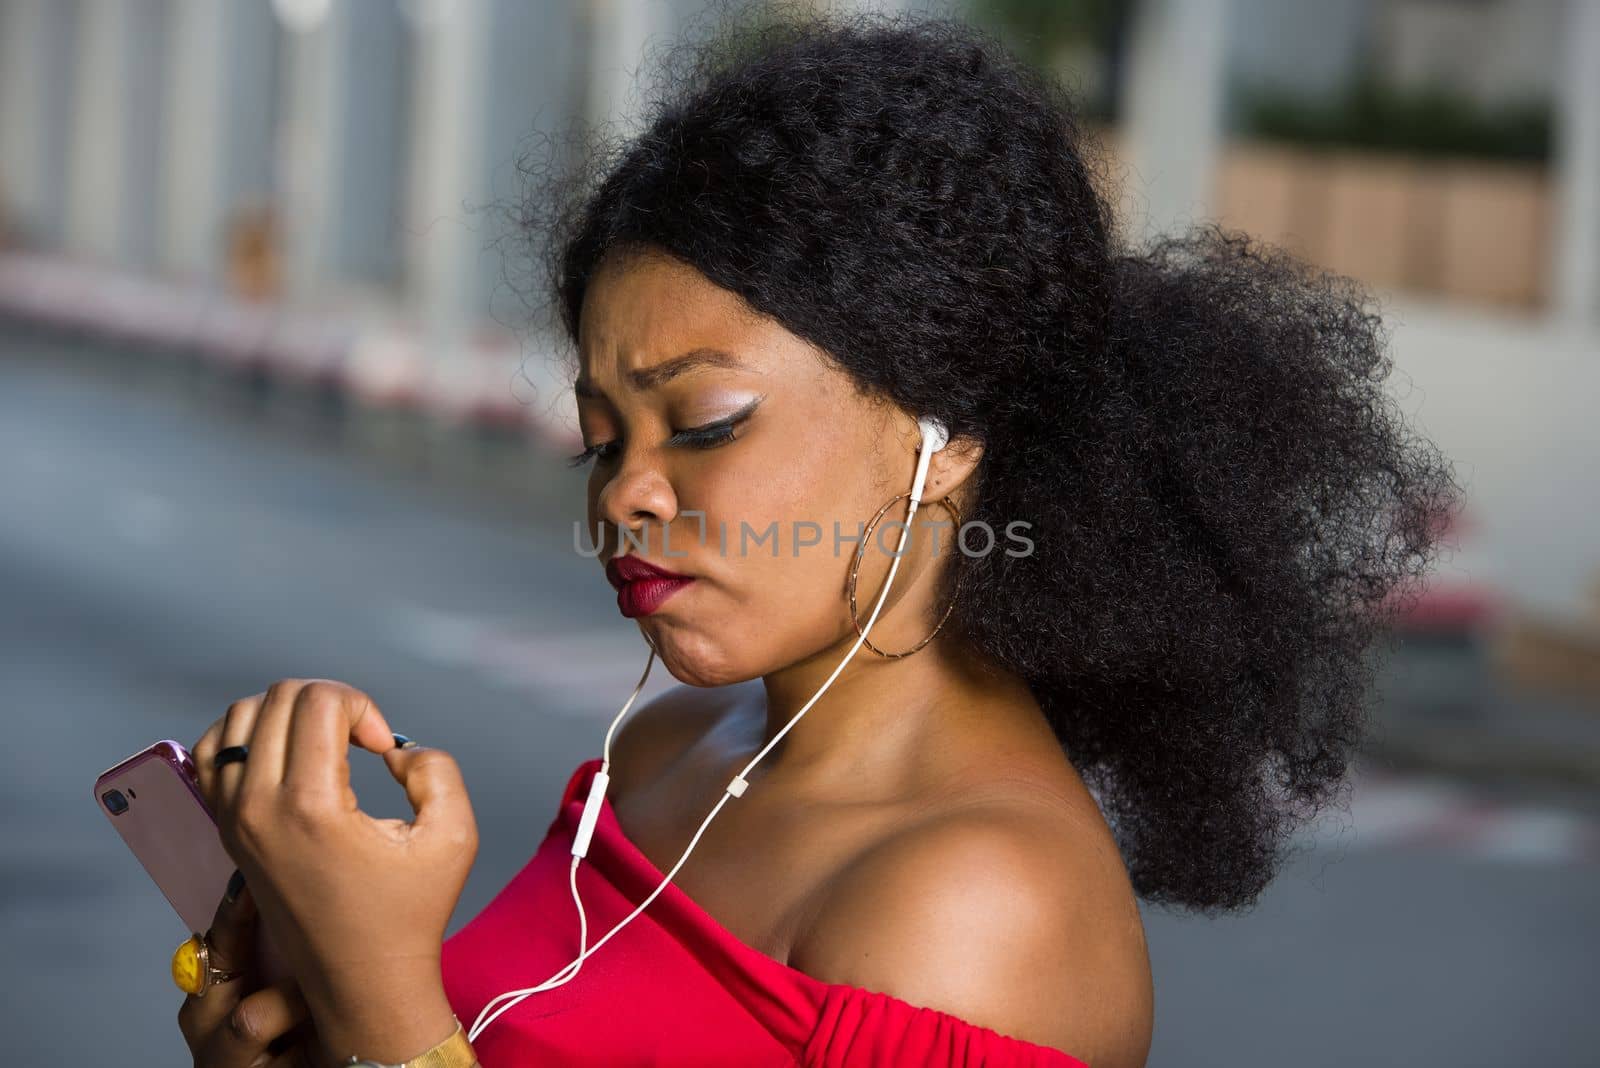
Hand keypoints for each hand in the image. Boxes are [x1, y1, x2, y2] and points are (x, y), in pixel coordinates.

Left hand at [191, 679, 477, 1060]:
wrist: (360, 978)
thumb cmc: (408, 912)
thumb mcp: (454, 836)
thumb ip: (435, 770)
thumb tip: (393, 748)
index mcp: (309, 806)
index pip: (318, 700)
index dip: (364, 706)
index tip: (383, 747)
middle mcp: (258, 808)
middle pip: (280, 697)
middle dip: (332, 701)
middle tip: (362, 741)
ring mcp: (233, 819)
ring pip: (241, 715)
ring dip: (290, 713)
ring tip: (327, 744)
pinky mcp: (225, 829)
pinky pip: (214, 752)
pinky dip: (248, 735)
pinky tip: (287, 753)